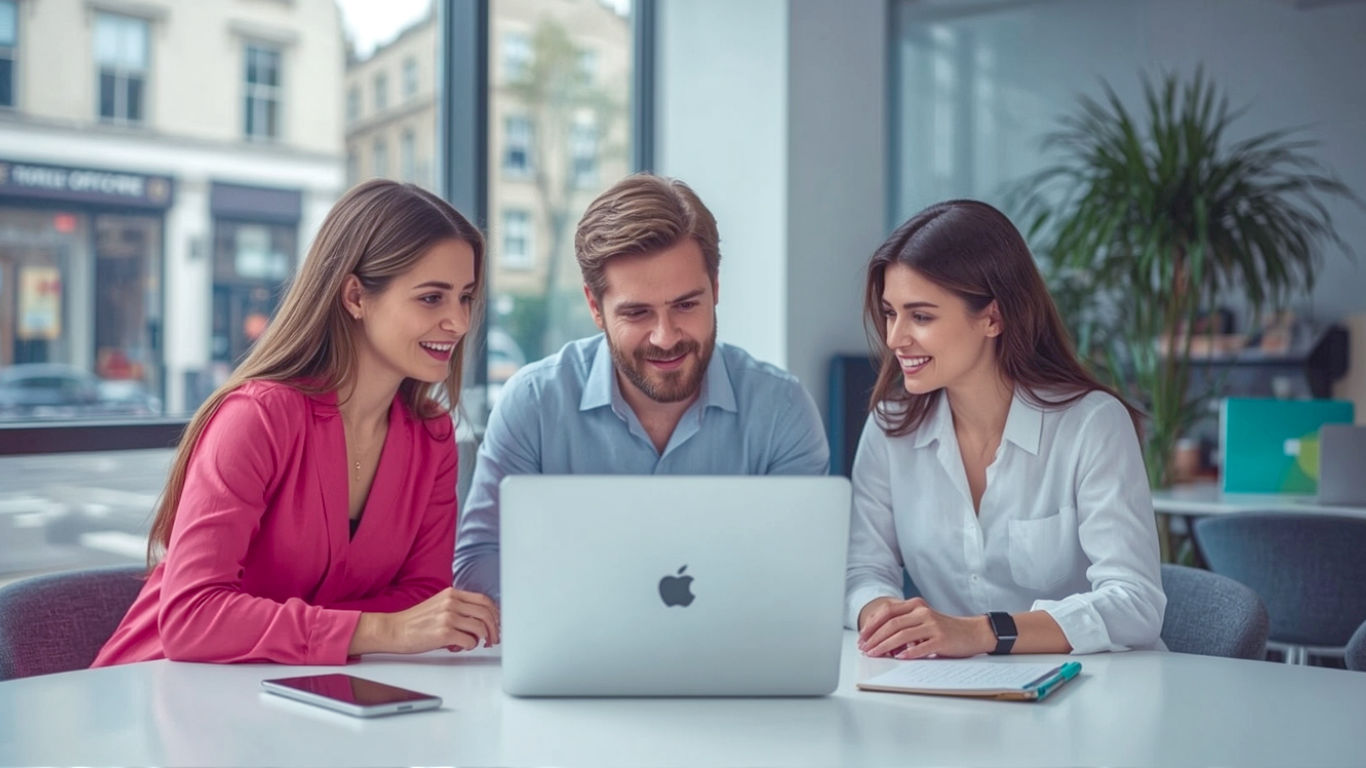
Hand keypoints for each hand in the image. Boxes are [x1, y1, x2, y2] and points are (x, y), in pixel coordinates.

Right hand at [351, 588, 499, 654]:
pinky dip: (470, 646)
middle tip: (493, 639)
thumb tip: (480, 621)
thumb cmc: (415, 622)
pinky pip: (470, 641)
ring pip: (480, 628)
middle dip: (494, 628)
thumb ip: (458, 608)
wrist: (393, 630)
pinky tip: (460, 647)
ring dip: (483, 639)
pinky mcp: (444, 633)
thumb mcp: (439, 605)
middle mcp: (452, 602)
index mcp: (452, 594)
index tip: (496, 624)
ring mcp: (448, 617)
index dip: (494, 614)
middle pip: (486, 613)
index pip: (484, 600)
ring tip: (478, 644)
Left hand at [856, 597, 994, 659]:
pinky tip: (898, 658)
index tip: (862, 637)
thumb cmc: (945, 629)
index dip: (872, 624)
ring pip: (902, 635)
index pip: (887, 611)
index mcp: (916, 605)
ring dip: (885, 646)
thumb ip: (904, 624)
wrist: (973, 632)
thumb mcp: (923, 620)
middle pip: (891, 624)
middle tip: (864, 648)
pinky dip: (908, 653)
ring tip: (875, 654)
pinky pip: (921, 647)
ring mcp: (932, 625)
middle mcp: (922, 612)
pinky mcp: (941, 639)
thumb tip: (879, 638)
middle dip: (874, 637)